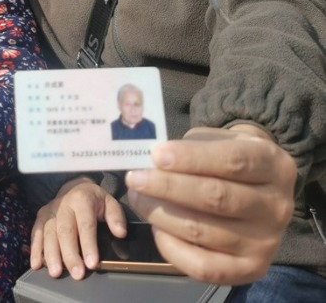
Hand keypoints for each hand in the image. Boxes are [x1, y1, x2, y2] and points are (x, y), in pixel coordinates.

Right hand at [30, 176, 126, 279]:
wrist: (74, 186)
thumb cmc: (93, 200)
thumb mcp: (109, 202)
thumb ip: (115, 216)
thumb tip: (120, 232)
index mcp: (82, 199)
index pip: (86, 224)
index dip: (89, 244)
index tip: (92, 263)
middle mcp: (63, 204)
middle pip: (65, 231)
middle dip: (70, 254)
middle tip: (77, 273)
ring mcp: (50, 210)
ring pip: (49, 233)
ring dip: (51, 254)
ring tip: (56, 272)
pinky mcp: (40, 217)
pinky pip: (36, 233)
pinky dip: (35, 249)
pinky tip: (36, 264)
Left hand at [125, 125, 296, 284]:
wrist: (262, 190)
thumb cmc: (231, 157)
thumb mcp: (220, 140)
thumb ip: (193, 147)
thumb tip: (154, 160)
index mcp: (273, 165)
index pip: (232, 161)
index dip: (191, 158)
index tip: (156, 154)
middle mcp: (276, 206)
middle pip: (216, 198)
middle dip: (168, 187)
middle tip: (135, 179)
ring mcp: (266, 242)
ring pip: (204, 232)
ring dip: (162, 215)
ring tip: (137, 199)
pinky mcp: (250, 270)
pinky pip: (204, 267)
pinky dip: (173, 248)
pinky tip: (156, 228)